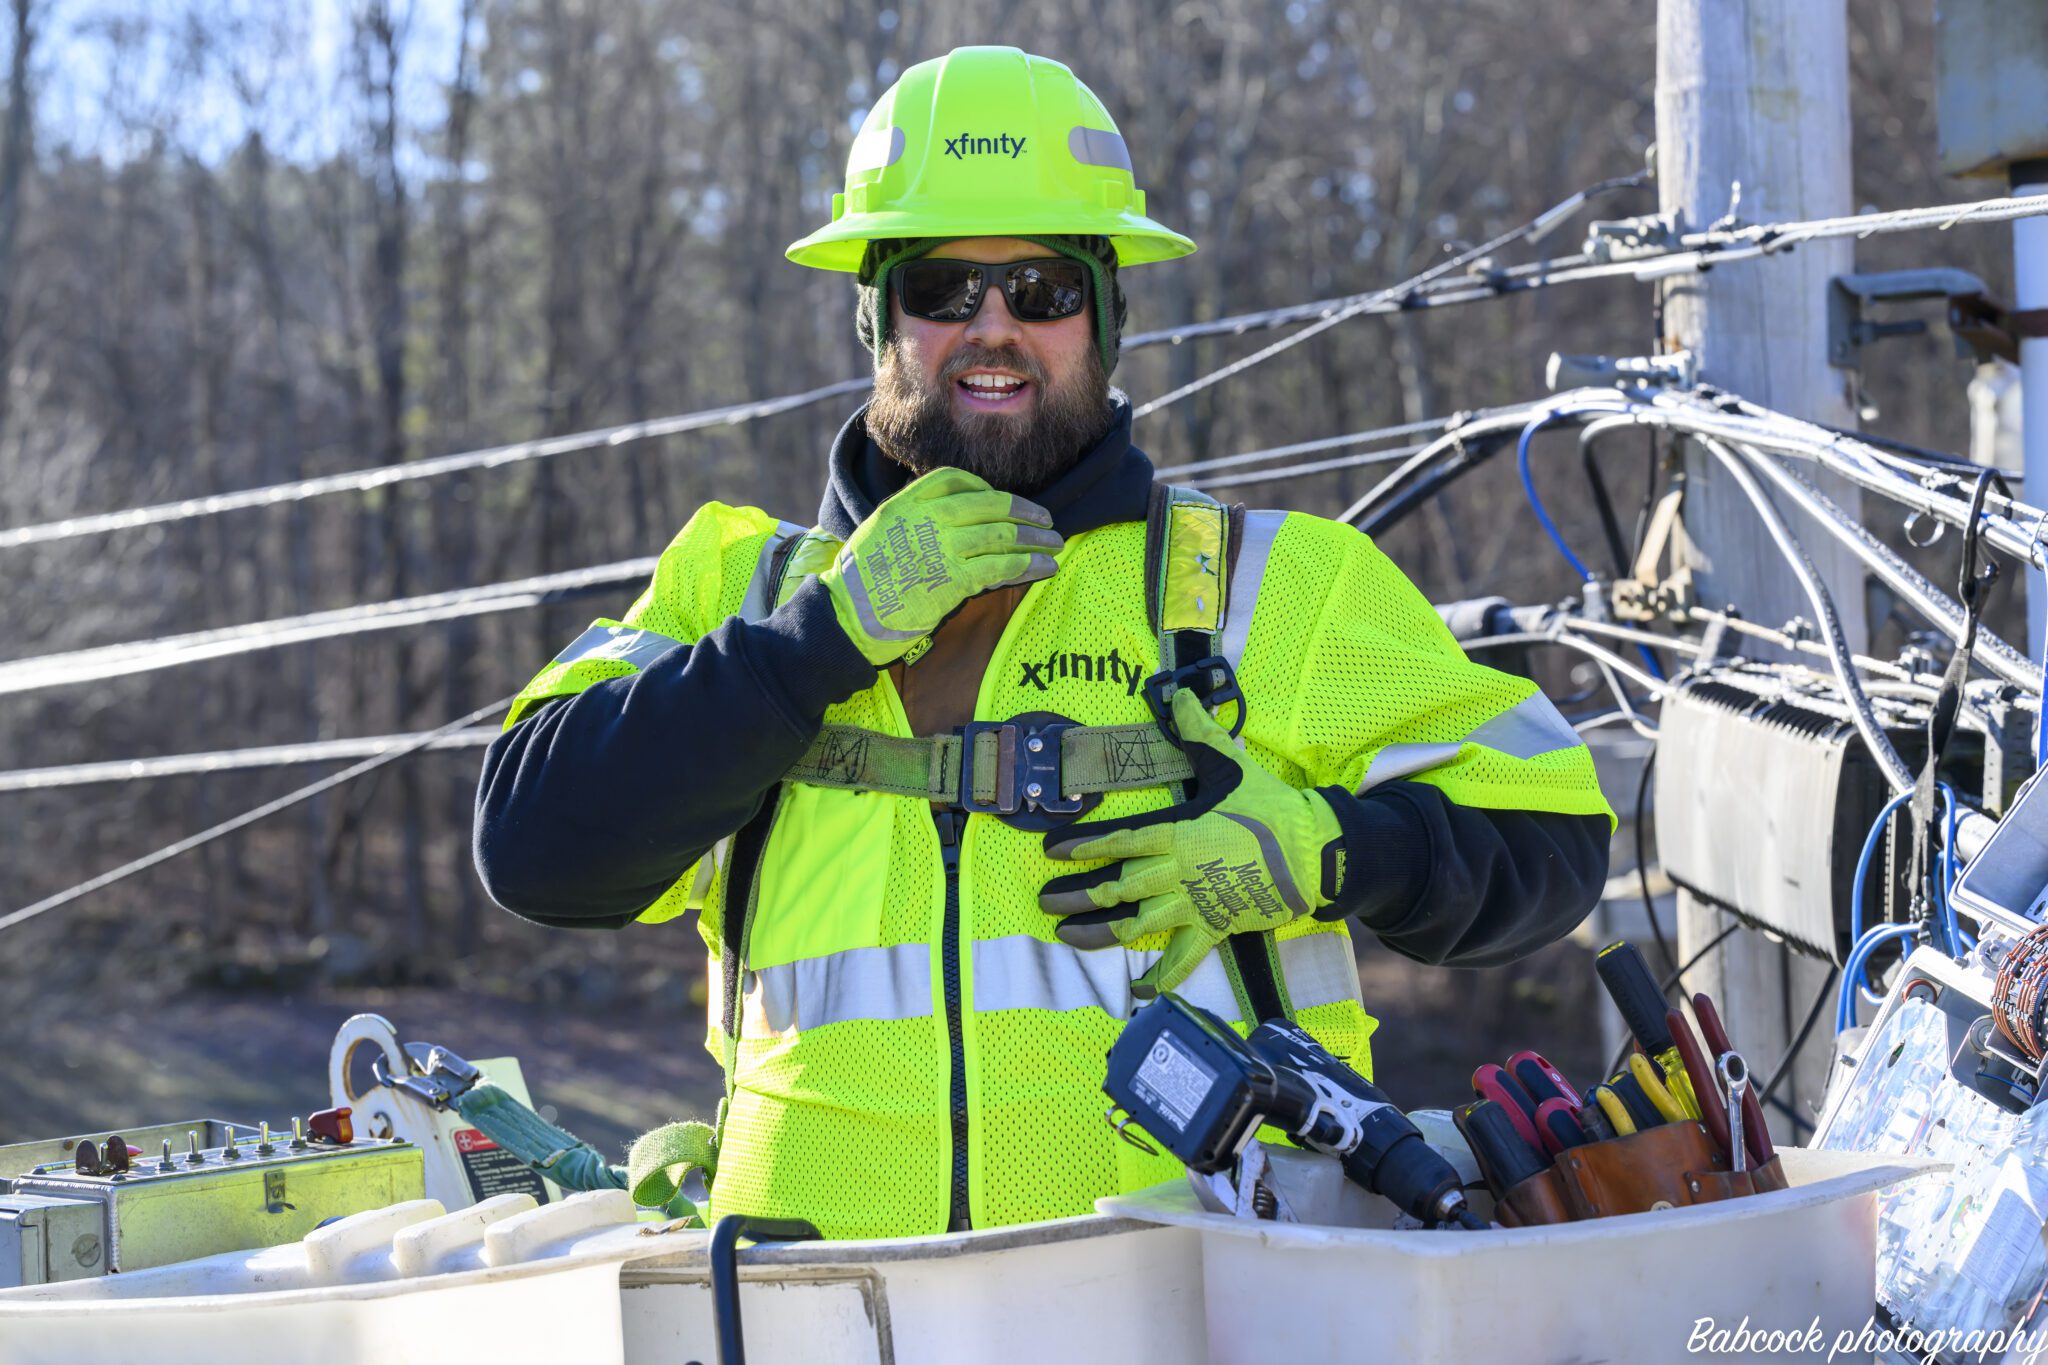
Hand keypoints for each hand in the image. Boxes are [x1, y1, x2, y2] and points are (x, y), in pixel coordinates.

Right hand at [820, 467, 1062, 664]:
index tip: (1002, 500)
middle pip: (989, 504)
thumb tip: (954, 524)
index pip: (954, 478)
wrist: (847, 617)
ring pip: (1001, 535)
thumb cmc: (862, 583)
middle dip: (1024, 512)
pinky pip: (1002, 566)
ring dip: (1035, 540)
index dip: (985, 488)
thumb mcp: (880, 533)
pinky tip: (1044, 568)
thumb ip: (914, 521)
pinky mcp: (953, 579)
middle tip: (1047, 520)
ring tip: (1055, 544)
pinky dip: (1028, 565)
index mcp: (906, 503)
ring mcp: (941, 547)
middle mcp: (926, 518)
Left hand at [1040, 688, 1343, 997]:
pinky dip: (1161, 978)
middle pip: (1117, 886)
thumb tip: (1180, 695)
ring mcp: (1195, 904)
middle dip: (1076, 895)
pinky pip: (1183, 959)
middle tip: (1046, 902)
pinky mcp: (1216, 928)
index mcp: (1179, 833)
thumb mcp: (1232, 767)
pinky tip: (1138, 992)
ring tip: (1068, 937)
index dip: (1081, 847)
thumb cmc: (1272, 810)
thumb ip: (1199, 734)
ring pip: (1136, 925)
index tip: (1050, 852)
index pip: (1119, 840)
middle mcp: (1178, 872)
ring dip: (1098, 933)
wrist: (1315, 854)